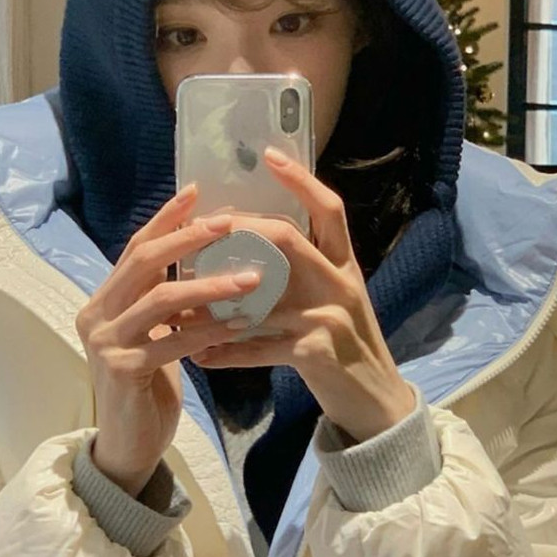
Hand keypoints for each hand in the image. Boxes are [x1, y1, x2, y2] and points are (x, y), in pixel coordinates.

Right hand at [75, 186, 261, 497]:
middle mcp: (95, 314)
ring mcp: (104, 342)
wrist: (128, 445)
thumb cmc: (146, 388)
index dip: (166, 218)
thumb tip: (198, 258)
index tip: (198, 191)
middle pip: (143, 261)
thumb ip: (160, 301)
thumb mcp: (150, 335)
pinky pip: (173, 341)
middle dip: (188, 237)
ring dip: (210, 284)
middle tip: (230, 222)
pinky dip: (209, 330)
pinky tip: (241, 324)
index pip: (135, 247)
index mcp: (102, 300)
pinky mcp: (122, 370)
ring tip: (252, 277)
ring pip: (161, 298)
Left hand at [173, 148, 414, 442]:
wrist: (376, 400)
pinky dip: (227, 352)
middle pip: (289, 239)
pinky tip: (199, 356)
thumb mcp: (334, 301)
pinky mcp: (316, 352)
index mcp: (344, 265)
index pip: (328, 210)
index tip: (269, 156)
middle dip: (241, 231)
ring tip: (180, 303)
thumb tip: (248, 255)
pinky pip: (259, 347)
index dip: (301, 180)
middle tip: (206, 230)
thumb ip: (304, 276)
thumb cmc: (344, 347)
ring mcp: (330, 316)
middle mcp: (340, 283)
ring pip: (262, 297)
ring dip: (216, 301)